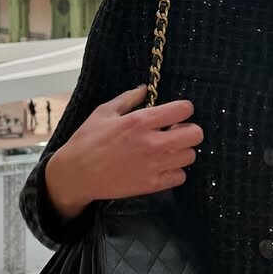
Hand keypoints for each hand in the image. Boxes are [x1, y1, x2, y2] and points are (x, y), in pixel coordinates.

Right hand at [49, 85, 203, 209]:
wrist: (76, 174)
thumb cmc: (87, 140)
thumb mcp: (104, 112)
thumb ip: (128, 99)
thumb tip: (145, 89)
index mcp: (141, 121)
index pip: (183, 110)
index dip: (184, 109)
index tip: (176, 113)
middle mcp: (152, 143)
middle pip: (195, 134)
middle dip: (189, 130)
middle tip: (176, 132)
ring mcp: (153, 165)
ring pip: (190, 156)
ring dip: (182, 151)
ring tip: (168, 150)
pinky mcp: (151, 184)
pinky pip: (180, 177)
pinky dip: (175, 171)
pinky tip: (163, 167)